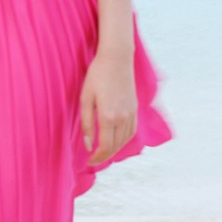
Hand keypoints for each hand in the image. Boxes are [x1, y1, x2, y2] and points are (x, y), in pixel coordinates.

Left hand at [79, 49, 137, 166]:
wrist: (117, 60)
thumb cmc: (97, 76)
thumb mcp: (85, 98)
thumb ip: (86, 123)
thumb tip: (88, 144)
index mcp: (108, 117)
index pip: (105, 146)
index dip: (97, 157)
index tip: (88, 161)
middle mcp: (123, 118)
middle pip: (116, 146)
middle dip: (105, 156)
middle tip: (93, 159)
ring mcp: (132, 114)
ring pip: (126, 141)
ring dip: (115, 149)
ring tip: (103, 152)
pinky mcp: (136, 109)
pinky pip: (132, 131)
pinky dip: (125, 140)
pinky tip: (117, 140)